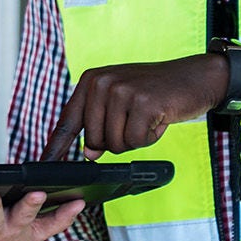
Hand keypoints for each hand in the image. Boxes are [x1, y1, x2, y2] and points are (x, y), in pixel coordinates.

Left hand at [43, 54, 226, 157]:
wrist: (196, 76)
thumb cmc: (156, 91)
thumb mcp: (121, 101)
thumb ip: (100, 124)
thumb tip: (89, 154)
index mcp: (90, 80)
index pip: (68, 120)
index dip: (56, 146)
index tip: (44, 164)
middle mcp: (101, 82)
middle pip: (95, 140)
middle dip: (117, 141)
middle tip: (137, 120)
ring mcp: (121, 91)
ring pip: (115, 144)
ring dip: (135, 138)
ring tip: (148, 116)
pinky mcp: (142, 102)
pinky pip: (136, 141)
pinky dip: (150, 137)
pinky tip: (159, 118)